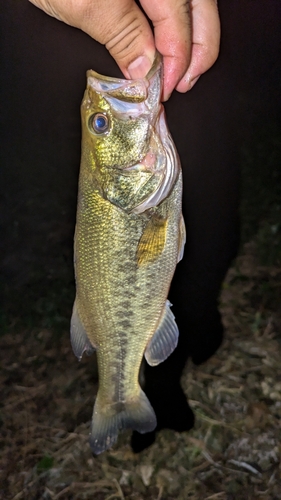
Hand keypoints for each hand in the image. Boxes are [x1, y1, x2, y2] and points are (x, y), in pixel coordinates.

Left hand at [29, 0, 219, 100]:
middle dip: (200, 48)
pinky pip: (172, 1)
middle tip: (186, 82)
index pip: (178, 19)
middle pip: (199, 7)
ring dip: (194, 35)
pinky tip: (169, 40)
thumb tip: (146, 66)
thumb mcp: (81, 1)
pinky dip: (176, 22)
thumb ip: (121, 32)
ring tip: (184, 67)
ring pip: (191, 2)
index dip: (177, 59)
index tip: (167, 87)